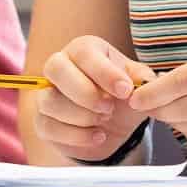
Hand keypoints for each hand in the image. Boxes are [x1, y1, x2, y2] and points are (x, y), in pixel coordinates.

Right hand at [33, 35, 156, 160]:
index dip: (104, 72)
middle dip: (85, 92)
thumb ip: (143, 80)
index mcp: (83, 49)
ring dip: (81, 115)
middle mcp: (60, 65)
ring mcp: (47, 93)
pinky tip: (98, 136)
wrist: (113, 125)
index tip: (125, 90)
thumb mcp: (138, 84)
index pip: (84, 52)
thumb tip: (145, 82)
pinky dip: (76, 136)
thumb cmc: (122, 96)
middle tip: (109, 108)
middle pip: (55, 68)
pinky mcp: (42, 120)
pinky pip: (48, 126)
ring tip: (104, 120)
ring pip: (50, 100)